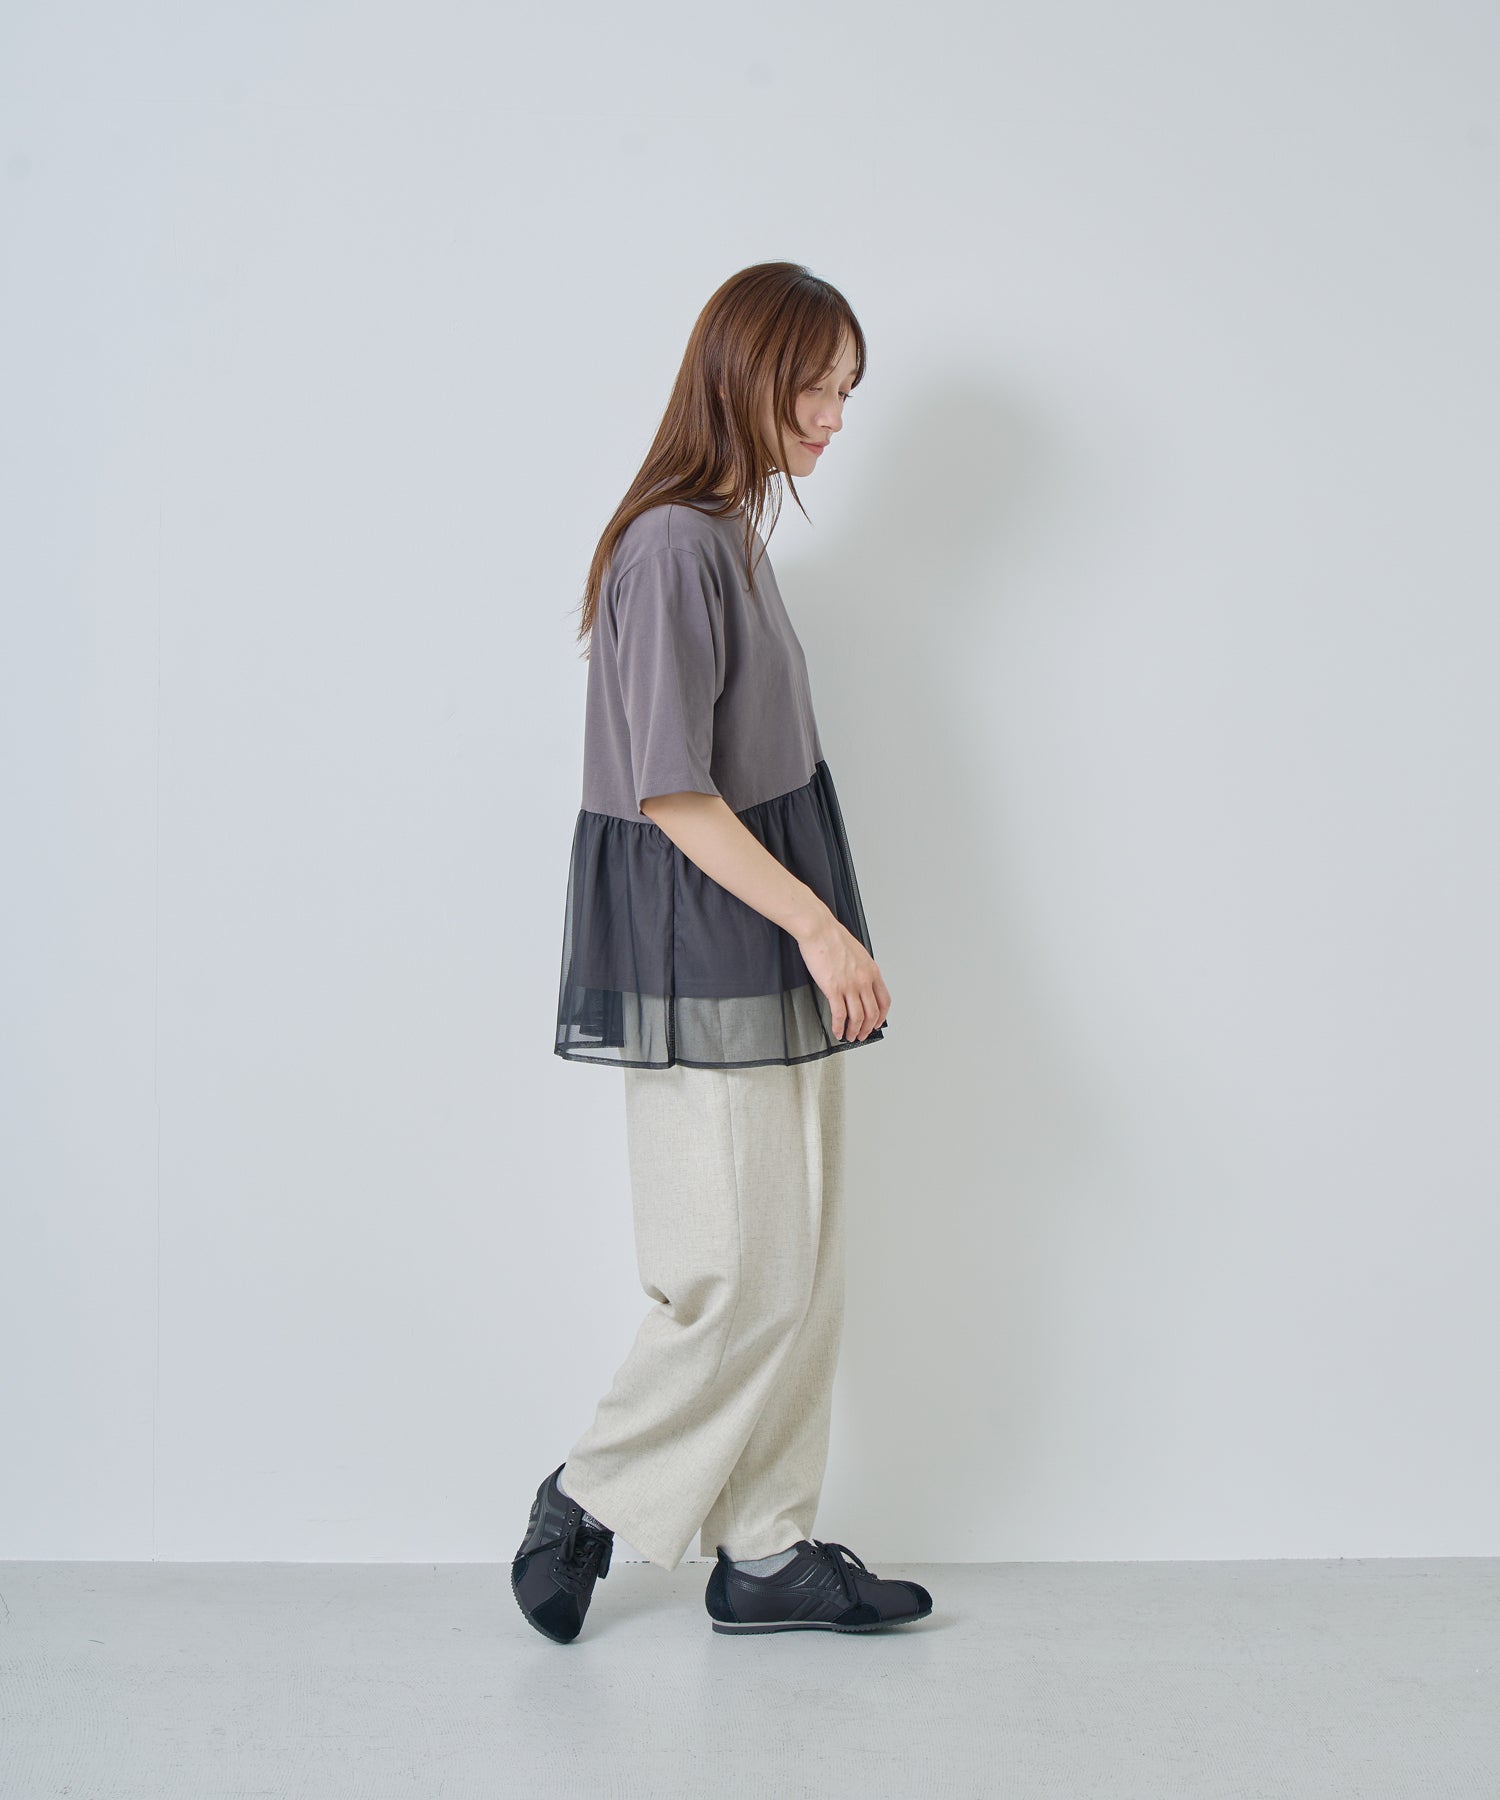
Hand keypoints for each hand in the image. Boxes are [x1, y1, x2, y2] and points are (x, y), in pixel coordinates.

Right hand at [796, 913, 891, 1041]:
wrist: (819, 930)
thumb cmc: (834, 937)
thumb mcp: (858, 953)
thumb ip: (862, 970)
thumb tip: (860, 983)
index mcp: (872, 971)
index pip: (884, 1001)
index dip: (882, 1016)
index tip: (877, 1023)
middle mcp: (864, 980)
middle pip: (872, 1013)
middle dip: (868, 1028)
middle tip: (862, 1035)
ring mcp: (850, 986)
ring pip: (858, 1018)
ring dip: (854, 1031)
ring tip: (850, 1036)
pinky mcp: (833, 989)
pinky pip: (839, 1015)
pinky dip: (839, 1027)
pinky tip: (837, 1031)